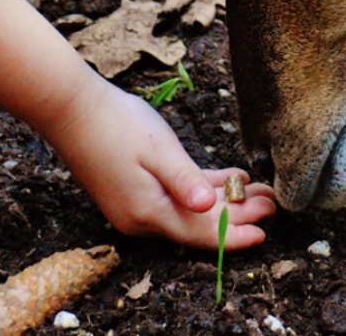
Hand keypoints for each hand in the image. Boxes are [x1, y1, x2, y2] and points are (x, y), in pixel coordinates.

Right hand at [46, 77, 275, 249]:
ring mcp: (138, 205)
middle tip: (274, 203)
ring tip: (261, 191)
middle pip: (199, 225)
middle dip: (238, 216)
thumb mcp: (158, 150)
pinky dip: (205, 189)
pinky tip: (232, 179)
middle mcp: (142, 217)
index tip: (265, 232)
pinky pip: (178, 196)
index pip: (200, 234)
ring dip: (226, 202)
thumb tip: (207, 207)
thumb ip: (185, 180)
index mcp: (148, 212)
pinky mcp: (137, 190)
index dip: (234, 236)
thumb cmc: (116, 125)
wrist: (71, 110)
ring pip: (191, 210)